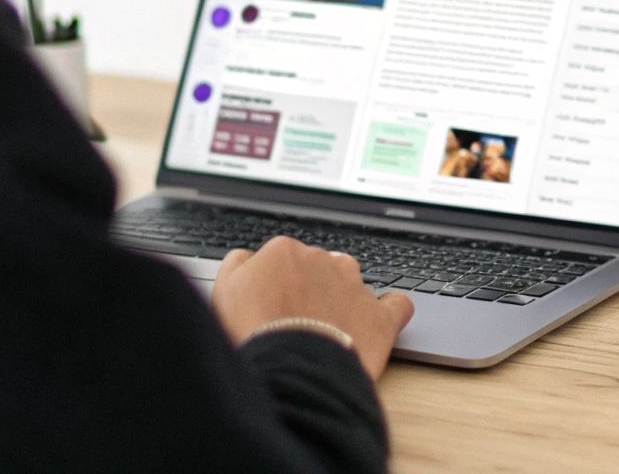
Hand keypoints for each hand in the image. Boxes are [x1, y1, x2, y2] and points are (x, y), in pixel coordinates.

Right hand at [211, 236, 415, 379]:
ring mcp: (356, 286)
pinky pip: (395, 305)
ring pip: (350, 283)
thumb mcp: (223, 292)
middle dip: (307, 292)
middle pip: (315, 271)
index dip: (274, 288)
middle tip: (293, 324)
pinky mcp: (380, 316)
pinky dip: (387, 312)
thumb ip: (238, 266)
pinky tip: (375, 324)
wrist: (292, 368)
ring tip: (324, 332)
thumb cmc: (253, 333)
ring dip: (340, 300)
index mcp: (284, 251)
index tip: (270, 309)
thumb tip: (249, 259)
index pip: (280, 262)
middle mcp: (324, 260)